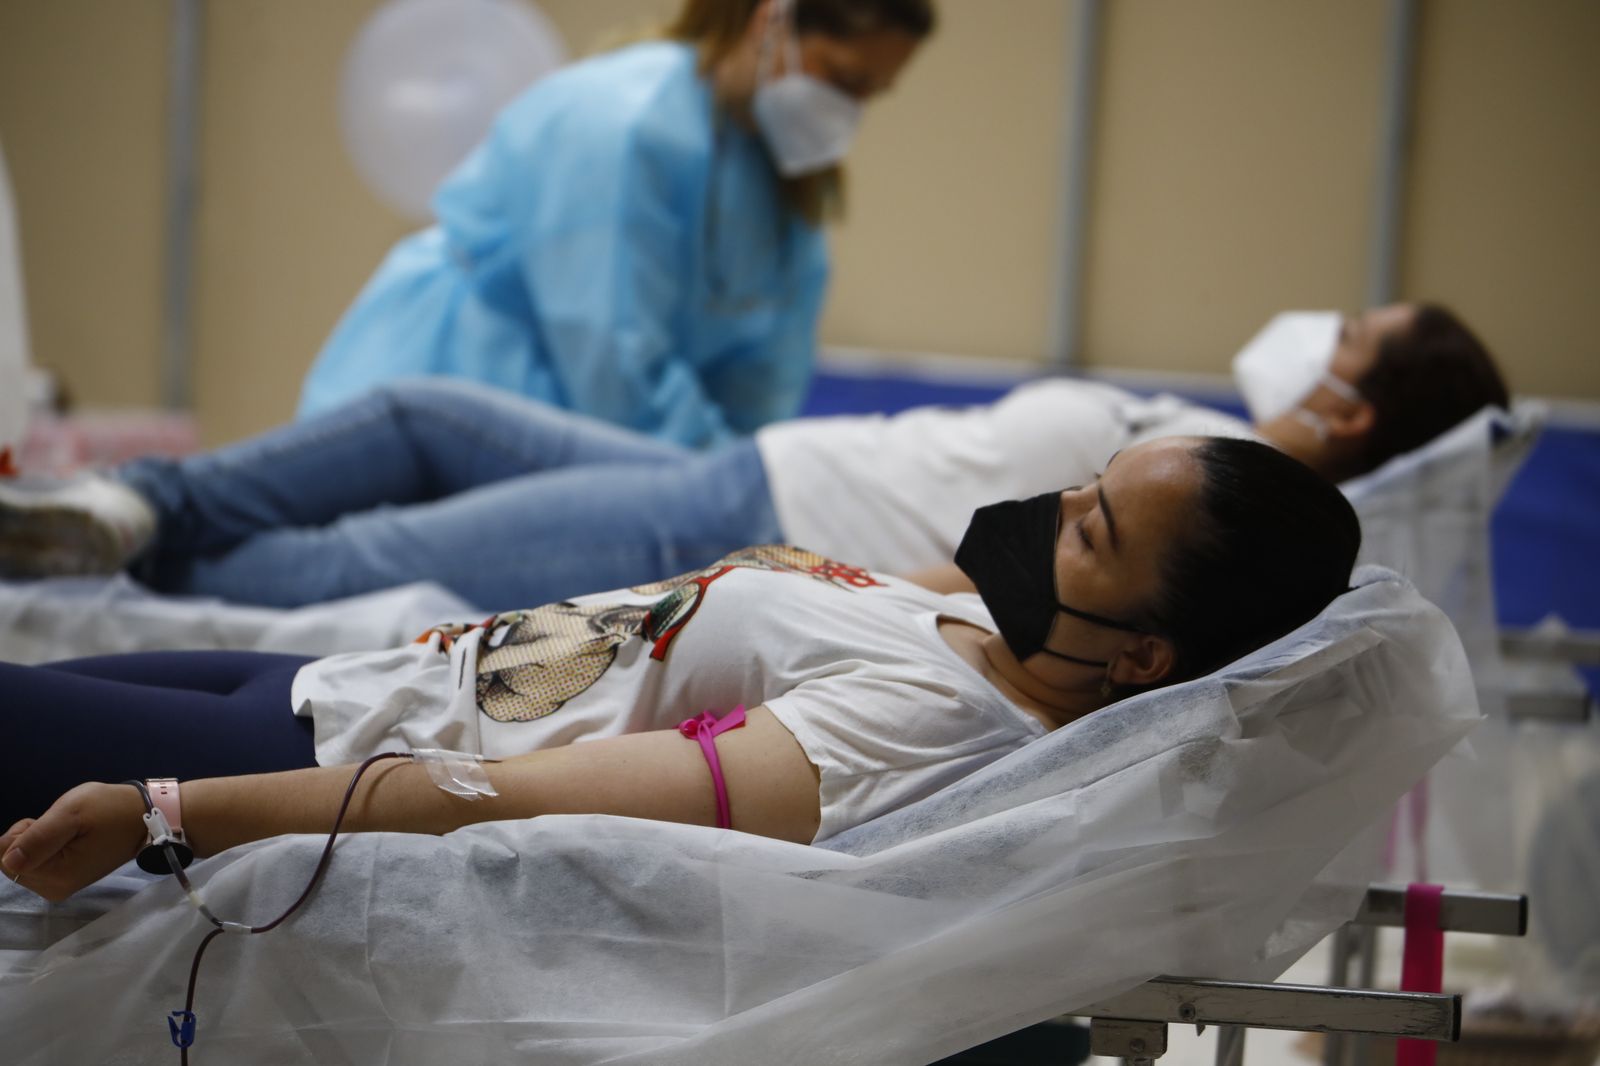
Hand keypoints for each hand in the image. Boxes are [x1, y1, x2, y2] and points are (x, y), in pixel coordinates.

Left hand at [0, 782, 147, 901]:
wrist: (145, 817)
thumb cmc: (110, 810)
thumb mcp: (72, 813)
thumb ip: (38, 837)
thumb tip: (10, 860)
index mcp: (56, 876)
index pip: (5, 859)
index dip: (20, 834)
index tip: (46, 822)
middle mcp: (54, 890)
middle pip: (11, 864)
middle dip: (27, 839)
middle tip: (60, 825)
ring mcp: (60, 887)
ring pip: (22, 864)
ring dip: (36, 843)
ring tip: (68, 830)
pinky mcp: (65, 881)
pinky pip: (36, 865)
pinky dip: (45, 849)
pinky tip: (69, 839)